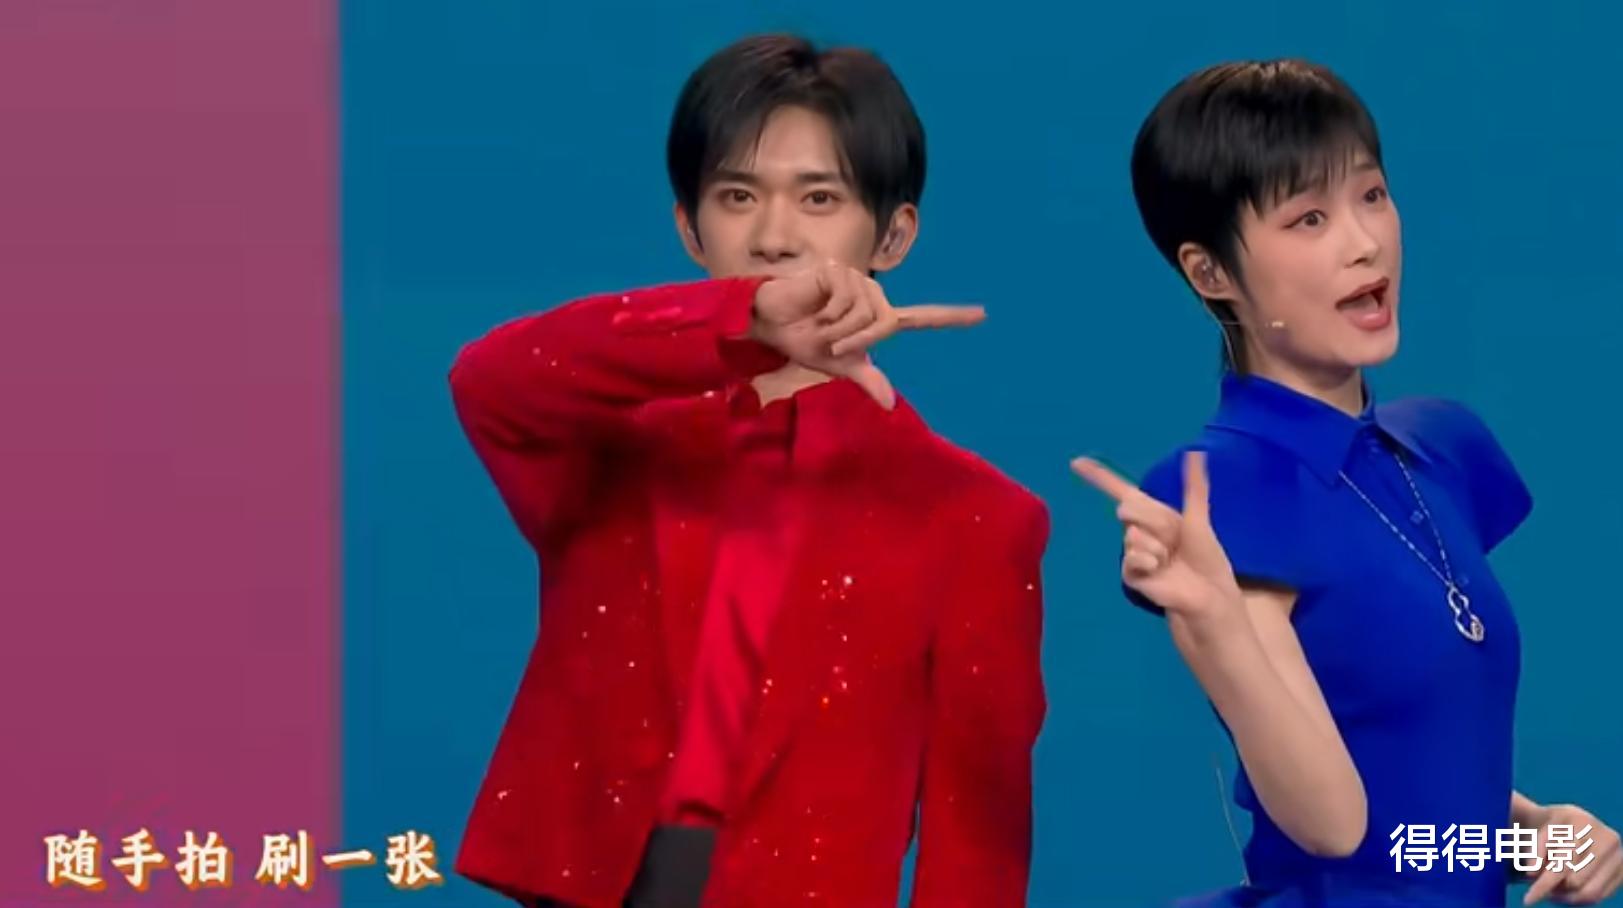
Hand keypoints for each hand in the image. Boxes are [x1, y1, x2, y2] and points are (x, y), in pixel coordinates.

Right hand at [751, 262, 983, 408]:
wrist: (772, 325)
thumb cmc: (804, 341)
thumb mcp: (839, 366)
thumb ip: (867, 380)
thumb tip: (891, 405)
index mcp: (879, 319)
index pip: (922, 319)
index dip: (951, 318)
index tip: (982, 314)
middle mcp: (875, 297)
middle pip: (885, 324)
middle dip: (855, 341)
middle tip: (829, 343)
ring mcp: (858, 281)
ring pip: (866, 314)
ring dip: (839, 331)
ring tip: (819, 326)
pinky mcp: (840, 273)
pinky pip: (847, 303)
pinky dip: (829, 317)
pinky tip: (814, 310)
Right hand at [1071, 451, 1243, 621]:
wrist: (1207, 592)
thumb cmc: (1205, 557)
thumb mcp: (1198, 517)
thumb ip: (1194, 486)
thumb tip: (1196, 451)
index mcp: (1152, 514)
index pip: (1120, 491)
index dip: (1098, 476)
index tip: (1075, 462)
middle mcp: (1138, 529)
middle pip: (1128, 508)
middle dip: (1154, 520)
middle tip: (1174, 539)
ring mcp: (1132, 551)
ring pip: (1131, 534)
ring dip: (1156, 545)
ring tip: (1170, 560)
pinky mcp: (1129, 573)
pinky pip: (1131, 556)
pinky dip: (1148, 561)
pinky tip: (1159, 571)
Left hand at [1524, 803, 1621, 904]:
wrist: (1571, 825)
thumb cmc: (1549, 830)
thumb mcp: (1536, 834)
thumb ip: (1534, 852)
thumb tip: (1533, 874)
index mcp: (1581, 822)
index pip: (1561, 864)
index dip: (1544, 884)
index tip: (1528, 900)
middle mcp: (1606, 837)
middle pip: (1575, 882)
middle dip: (1554, 889)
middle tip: (1540, 885)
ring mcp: (1619, 855)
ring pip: (1590, 893)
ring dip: (1567, 897)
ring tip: (1553, 888)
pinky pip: (1600, 895)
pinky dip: (1580, 899)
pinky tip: (1567, 890)